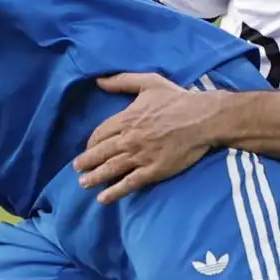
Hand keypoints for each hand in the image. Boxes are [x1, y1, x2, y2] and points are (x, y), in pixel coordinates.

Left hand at [73, 73, 219, 202]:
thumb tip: (99, 81)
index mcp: (126, 119)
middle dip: (86, 162)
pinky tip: (103, 198)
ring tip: (83, 184)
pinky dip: (114, 191)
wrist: (203, 119)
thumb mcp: (149, 82)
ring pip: (111, 169)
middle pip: (100, 153)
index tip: (88, 149)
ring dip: (94, 178)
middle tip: (77, 170)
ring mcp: (140, 156)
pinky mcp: (153, 170)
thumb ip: (122, 81)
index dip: (91, 143)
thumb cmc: (178, 99)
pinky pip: (129, 183)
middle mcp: (129, 139)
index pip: (100, 134)